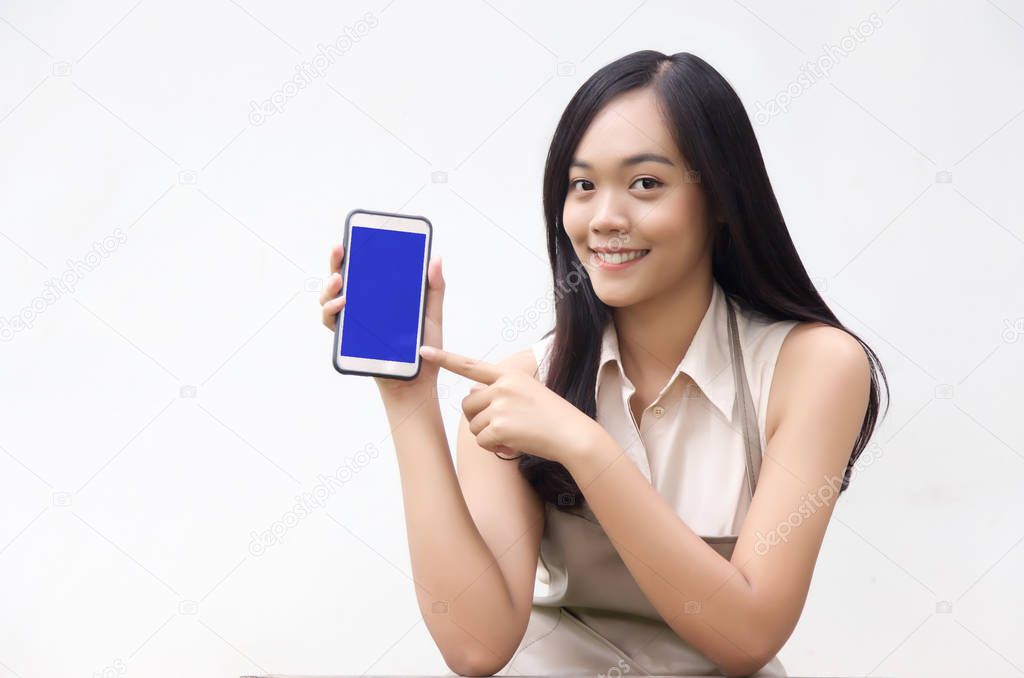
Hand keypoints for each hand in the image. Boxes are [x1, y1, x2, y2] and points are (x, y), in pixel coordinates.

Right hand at [320, 242, 445, 396]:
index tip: (351, 237)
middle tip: (339, 248)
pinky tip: (341, 304)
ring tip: (339, 280)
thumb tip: (436, 258)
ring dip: (329, 287)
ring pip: (330, 300)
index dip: (352, 253)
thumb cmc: (425, 349)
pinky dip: (331, 312)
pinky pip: (332, 323)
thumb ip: (434, 288)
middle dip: (335, 262)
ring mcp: (354, 323)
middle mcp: (362, 307)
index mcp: (380, 296)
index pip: (362, 270)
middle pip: (342, 280)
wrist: (418, 381)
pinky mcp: (349, 340)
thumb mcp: (432, 314)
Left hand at [418, 345, 603, 465]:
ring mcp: (500, 405)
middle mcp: (501, 386)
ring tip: (514, 437)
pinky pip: (482, 442)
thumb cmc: (552, 416)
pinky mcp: (500, 426)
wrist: (573, 435)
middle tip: (502, 429)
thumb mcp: (526, 394)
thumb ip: (496, 392)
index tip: (423, 350)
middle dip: (479, 421)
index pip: (470, 366)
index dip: (444, 358)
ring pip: (473, 426)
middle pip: (467, 406)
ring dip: (488, 437)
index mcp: (508, 374)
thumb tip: (470, 394)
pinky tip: (514, 447)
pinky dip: (495, 449)